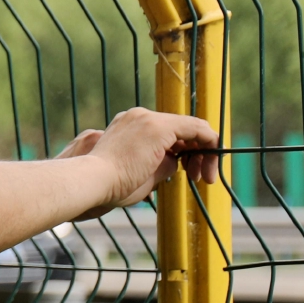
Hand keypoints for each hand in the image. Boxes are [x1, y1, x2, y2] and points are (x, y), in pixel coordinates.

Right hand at [64, 108, 220, 219]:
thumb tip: (176, 164)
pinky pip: (196, 128)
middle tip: (200, 176)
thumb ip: (160, 164)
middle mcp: (139, 116)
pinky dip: (209, 143)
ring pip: (190, 128)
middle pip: (181, 129)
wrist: (93, 181)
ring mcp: (147, 119)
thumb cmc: (109, 185)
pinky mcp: (159, 127)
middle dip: (196, 153)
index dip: (185, 152)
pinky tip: (210, 163)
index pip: (168, 133)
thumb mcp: (140, 173)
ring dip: (203, 152)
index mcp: (129, 126)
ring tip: (204, 176)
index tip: (191, 171)